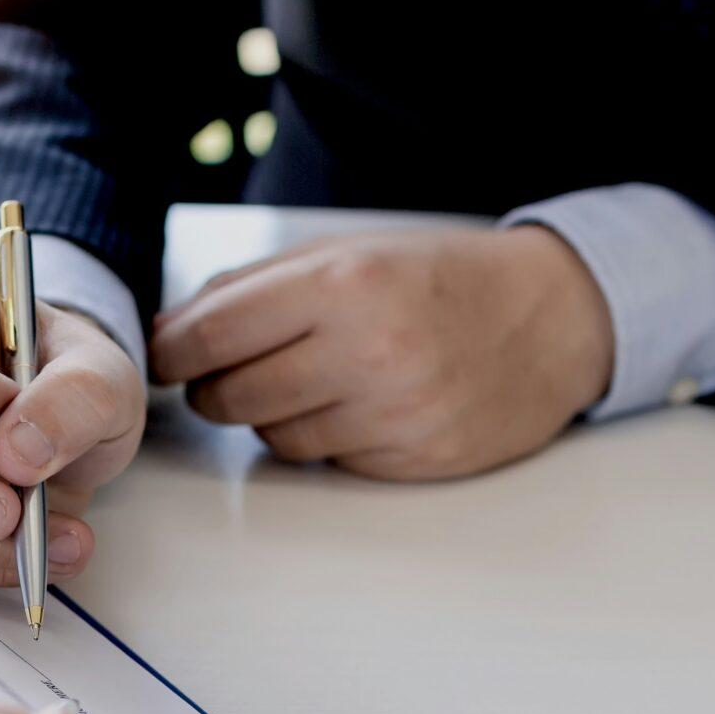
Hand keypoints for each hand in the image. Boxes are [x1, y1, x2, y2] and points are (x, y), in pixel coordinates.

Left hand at [148, 225, 613, 479]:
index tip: (164, 356)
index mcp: (344, 284)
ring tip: (307, 381)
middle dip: (212, 388)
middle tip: (227, 372)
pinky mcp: (415, 459)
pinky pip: (327, 461)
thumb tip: (169, 332)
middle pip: (229, 396)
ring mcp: (396, 413)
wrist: (550, 320)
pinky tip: (355, 406)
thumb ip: (253, 287)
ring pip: (272, 437)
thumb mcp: (347, 252)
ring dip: (269, 415)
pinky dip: (323, 439)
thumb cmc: (436, 279)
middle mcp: (370, 350)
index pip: (212, 333)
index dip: (171, 351)